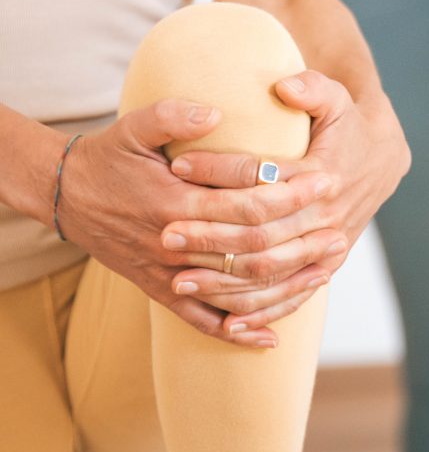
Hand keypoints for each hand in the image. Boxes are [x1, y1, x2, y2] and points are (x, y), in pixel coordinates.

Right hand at [59, 100, 337, 343]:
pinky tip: (269, 339)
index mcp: (174, 199)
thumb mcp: (134, 126)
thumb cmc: (109, 155)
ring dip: (282, 284)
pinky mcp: (160, 290)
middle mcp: (173, 242)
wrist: (66, 195)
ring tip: (324, 271)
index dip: (287, 192)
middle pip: (248, 248)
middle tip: (339, 228)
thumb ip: (173, 115)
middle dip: (298, 239)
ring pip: (234, 288)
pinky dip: (236, 332)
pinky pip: (201, 320)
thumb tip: (217, 112)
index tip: (325, 177)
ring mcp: (167, 272)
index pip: (244, 201)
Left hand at [166, 70, 410, 337]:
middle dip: (209, 236)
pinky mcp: (325, 267)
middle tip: (165, 232)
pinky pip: (290, 298)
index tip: (176, 164)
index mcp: (322, 175)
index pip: (262, 180)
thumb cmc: (348, 125)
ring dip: (223, 280)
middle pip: (260, 234)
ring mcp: (327, 246)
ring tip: (176, 279)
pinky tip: (224, 325)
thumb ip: (311, 88)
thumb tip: (282, 86)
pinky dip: (259, 313)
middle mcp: (325, 217)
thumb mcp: (336, 98)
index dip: (217, 172)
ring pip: (269, 273)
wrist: (383, 160)